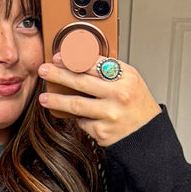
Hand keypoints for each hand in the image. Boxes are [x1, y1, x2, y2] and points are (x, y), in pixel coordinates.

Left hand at [38, 52, 160, 147]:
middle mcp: (119, 95)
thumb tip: (77, 63)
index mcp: (126, 77)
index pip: (94, 64)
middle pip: (81, 82)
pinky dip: (79, 119)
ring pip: (76, 104)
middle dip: (58, 75)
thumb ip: (108, 71)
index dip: (73, 59)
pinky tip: (79, 117)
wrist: (147, 134)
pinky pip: (82, 122)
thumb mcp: (130, 80)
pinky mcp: (103, 132)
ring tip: (44, 98)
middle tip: (44, 71)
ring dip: (56, 101)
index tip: (58, 57)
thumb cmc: (137, 105)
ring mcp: (110, 114)